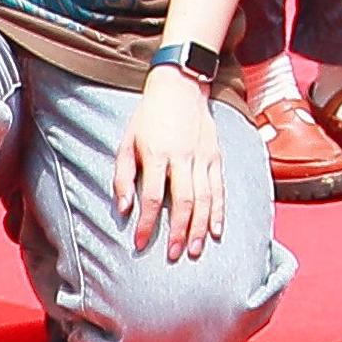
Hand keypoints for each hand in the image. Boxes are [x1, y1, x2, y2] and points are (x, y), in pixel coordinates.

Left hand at [117, 72, 225, 257]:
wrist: (179, 87)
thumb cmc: (148, 117)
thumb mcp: (126, 142)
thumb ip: (122, 177)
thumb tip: (124, 208)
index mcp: (157, 153)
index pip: (151, 196)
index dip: (146, 222)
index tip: (141, 243)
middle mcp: (182, 156)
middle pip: (183, 200)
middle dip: (179, 231)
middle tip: (174, 254)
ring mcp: (203, 156)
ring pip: (205, 197)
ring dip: (200, 226)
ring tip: (195, 249)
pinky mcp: (216, 155)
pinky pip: (219, 188)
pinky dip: (219, 211)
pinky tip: (216, 230)